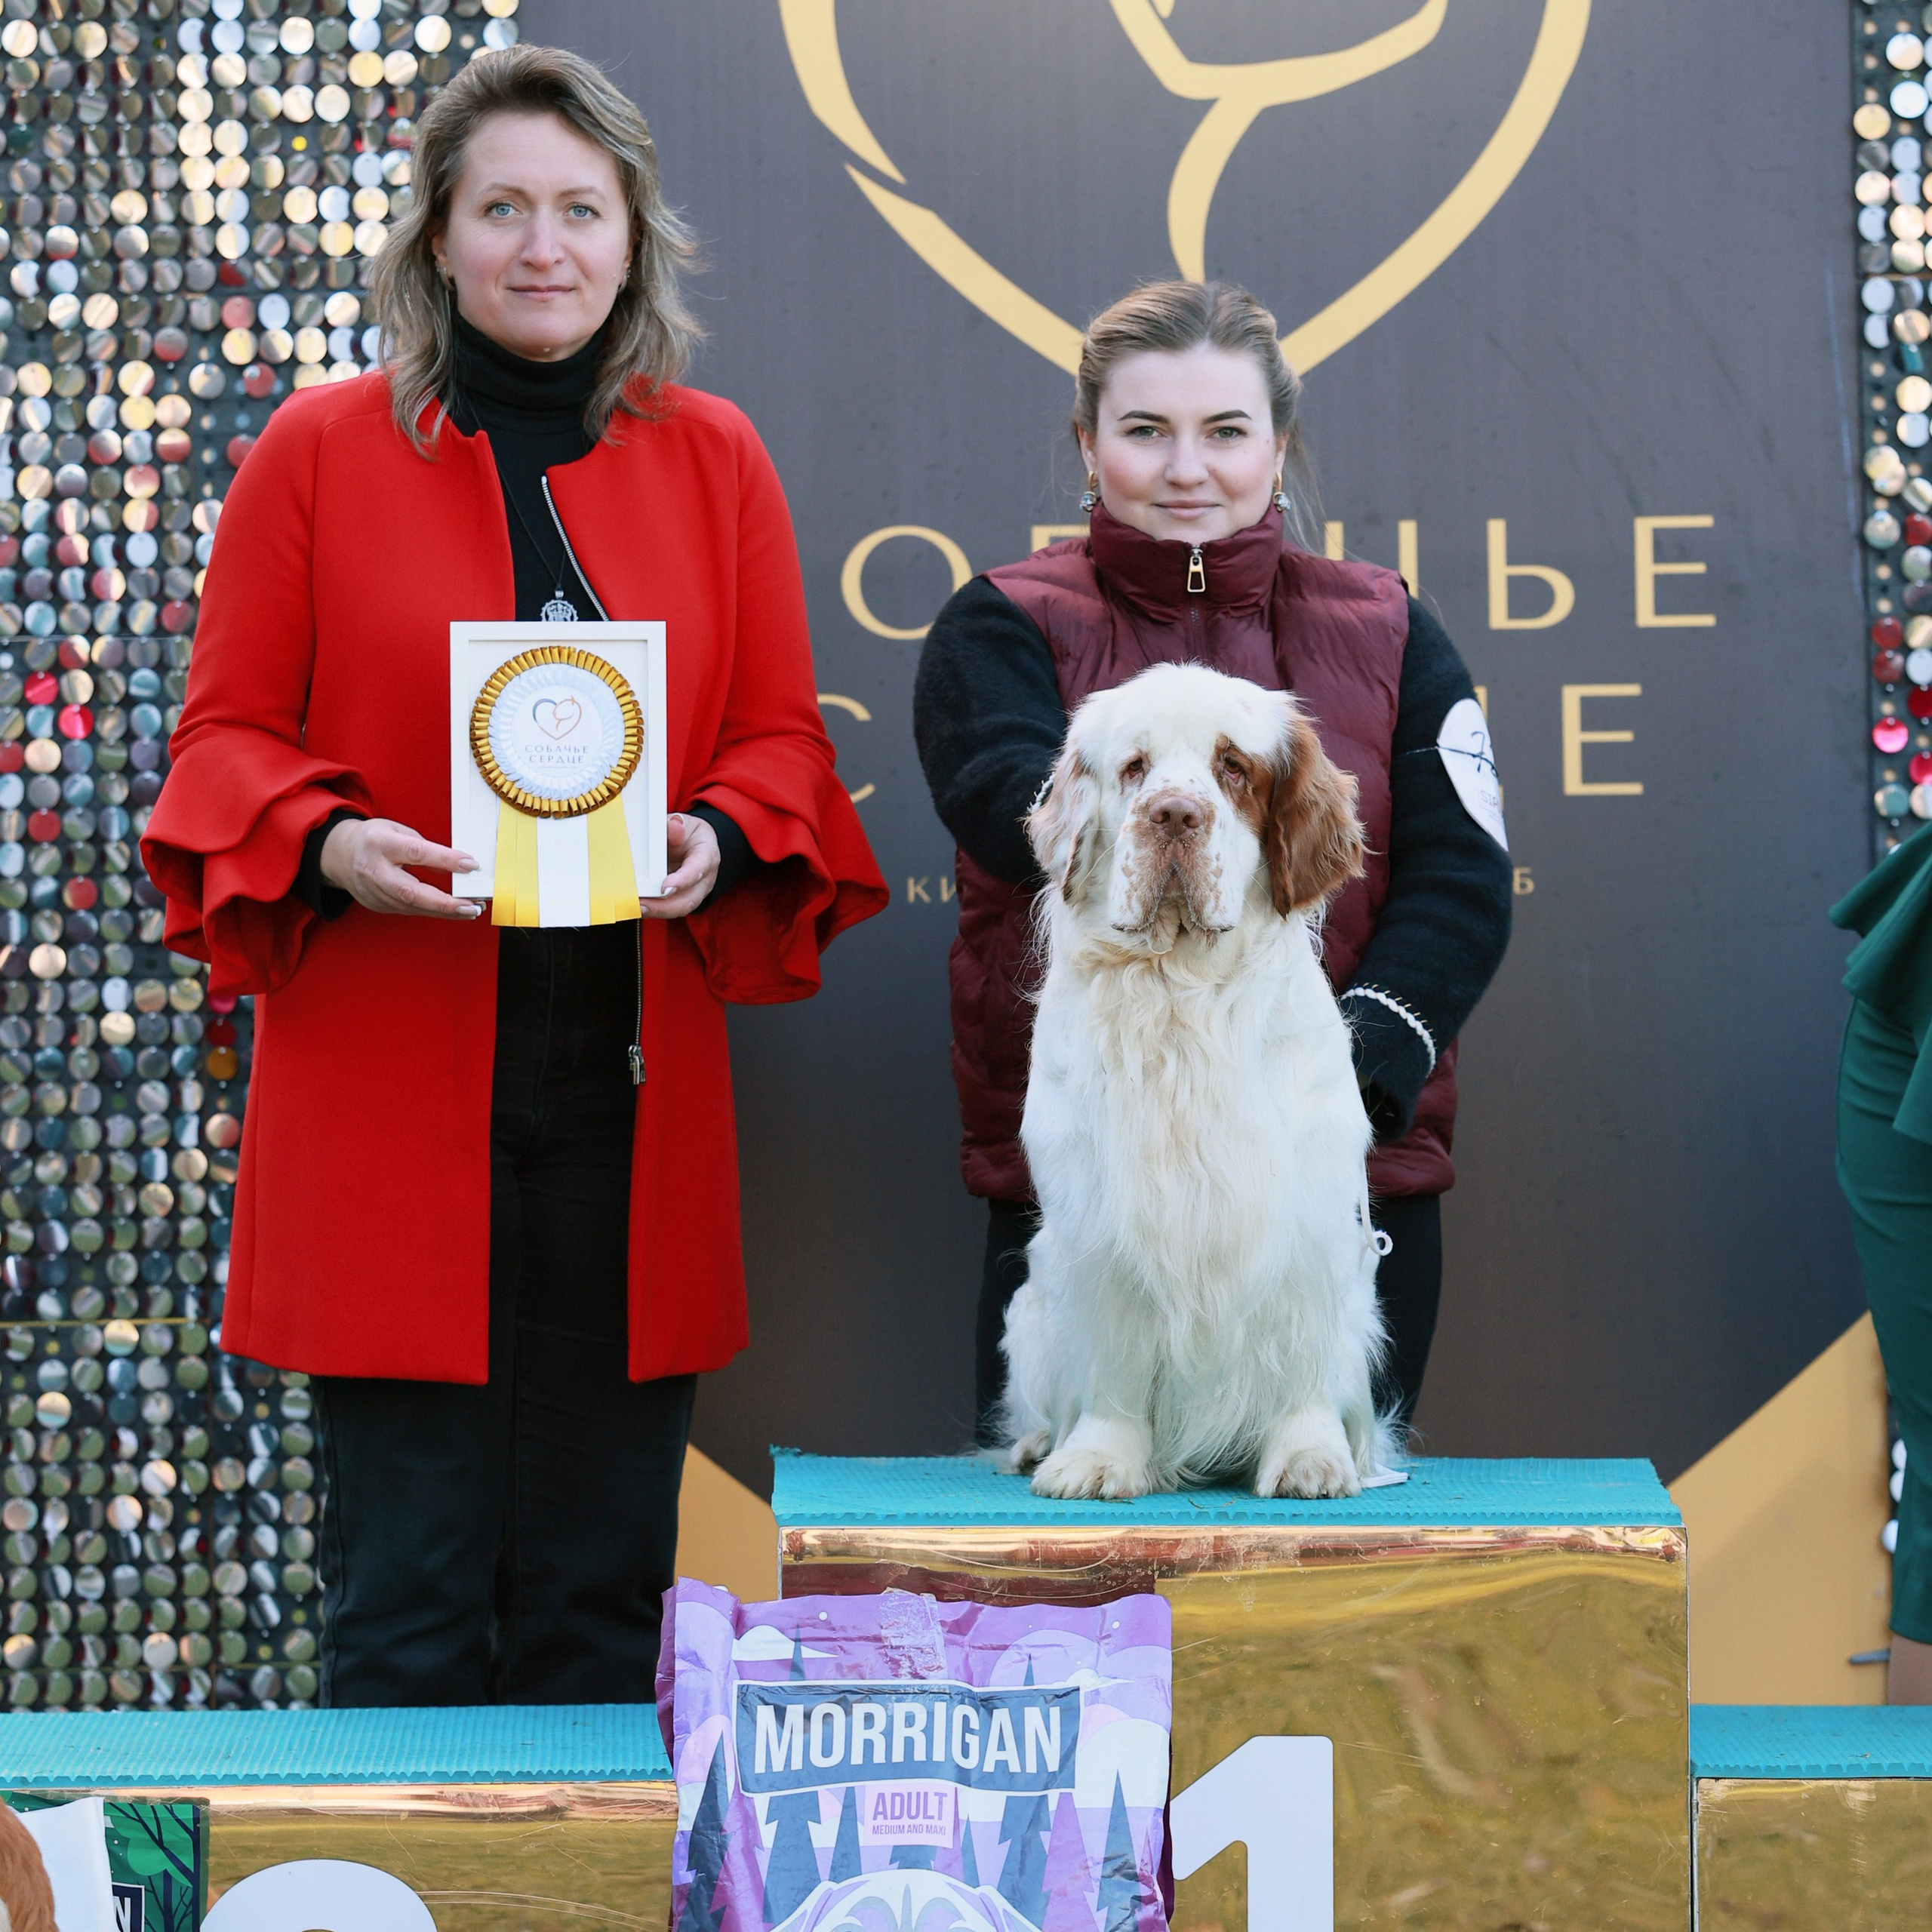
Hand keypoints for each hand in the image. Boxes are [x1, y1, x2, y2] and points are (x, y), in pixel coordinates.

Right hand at [321, 817, 479, 918]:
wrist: (341, 855)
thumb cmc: (374, 839)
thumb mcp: (398, 830)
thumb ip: (425, 847)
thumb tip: (455, 866)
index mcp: (380, 844)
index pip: (416, 853)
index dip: (445, 860)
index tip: (470, 865)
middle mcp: (374, 870)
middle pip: (411, 892)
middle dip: (445, 903)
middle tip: (472, 905)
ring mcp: (373, 892)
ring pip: (413, 907)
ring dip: (445, 911)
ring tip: (470, 909)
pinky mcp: (378, 905)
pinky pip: (409, 910)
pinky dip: (433, 911)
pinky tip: (451, 911)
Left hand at [643, 813, 720, 919]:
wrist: (699, 845)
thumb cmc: (691, 835)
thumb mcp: (687, 824)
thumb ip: (678, 825)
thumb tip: (673, 825)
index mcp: (707, 857)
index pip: (697, 871)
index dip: (682, 881)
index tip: (664, 887)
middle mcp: (704, 880)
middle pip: (688, 900)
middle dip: (664, 907)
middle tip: (641, 905)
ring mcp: (694, 893)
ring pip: (678, 909)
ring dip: (656, 911)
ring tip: (635, 908)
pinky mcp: (682, 899)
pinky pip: (669, 909)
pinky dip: (653, 910)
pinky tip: (637, 906)